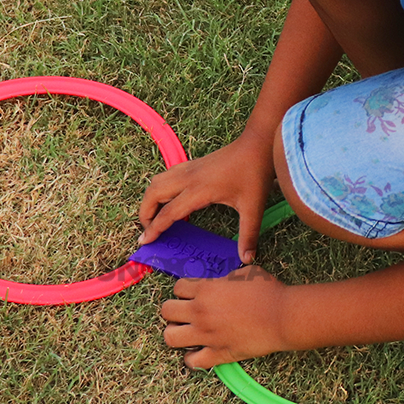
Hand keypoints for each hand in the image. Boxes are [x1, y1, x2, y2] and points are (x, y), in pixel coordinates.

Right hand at [138, 130, 275, 263]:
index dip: (154, 229)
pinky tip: (172, 199)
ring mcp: (190, 168)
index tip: (144, 242)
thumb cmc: (255, 173)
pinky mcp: (194, 163)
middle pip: (153, 193)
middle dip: (145, 213)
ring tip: (155, 216)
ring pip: (157, 181)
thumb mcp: (253, 207)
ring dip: (150, 198)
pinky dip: (161, 188)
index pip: (168, 213)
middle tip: (148, 230)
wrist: (258, 144)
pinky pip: (168, 175)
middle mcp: (189, 178)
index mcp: (199, 190)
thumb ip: (248, 235)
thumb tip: (247, 259)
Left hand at [161, 266, 291, 367]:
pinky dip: (193, 357)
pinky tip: (202, 349)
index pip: (178, 287)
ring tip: (189, 330)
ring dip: (177, 332)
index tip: (192, 292)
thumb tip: (222, 283)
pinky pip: (191, 361)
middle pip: (166, 311)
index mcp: (206, 290)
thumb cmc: (268, 291)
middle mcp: (200, 312)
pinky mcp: (216, 354)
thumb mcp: (246, 273)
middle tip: (186, 311)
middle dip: (174, 309)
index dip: (185, 289)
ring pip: (170, 337)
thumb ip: (227, 278)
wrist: (282, 316)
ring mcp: (206, 335)